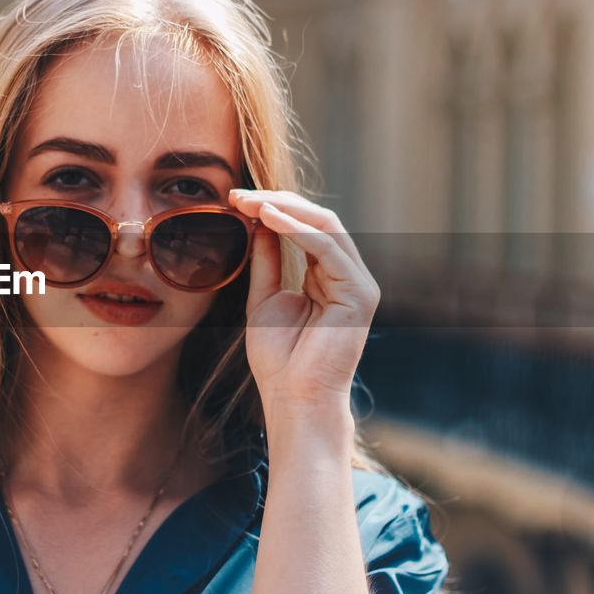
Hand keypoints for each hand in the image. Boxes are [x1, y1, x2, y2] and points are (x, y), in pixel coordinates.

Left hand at [228, 188, 379, 422]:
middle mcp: (348, 276)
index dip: (272, 208)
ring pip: (326, 226)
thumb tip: (259, 220)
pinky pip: (327, 249)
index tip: (234, 200)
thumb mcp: (264, 298)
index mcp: (328, 277)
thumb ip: (266, 260)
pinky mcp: (359, 294)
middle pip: (318, 219)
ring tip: (249, 202)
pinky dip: (296, 230)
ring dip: (284, 208)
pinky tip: (268, 219)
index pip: (306, 227)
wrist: (294, 399)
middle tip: (238, 195)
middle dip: (276, 201)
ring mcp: (358, 284)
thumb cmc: (279, 359)